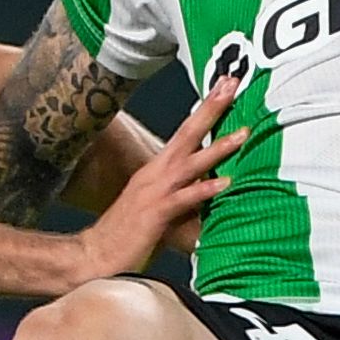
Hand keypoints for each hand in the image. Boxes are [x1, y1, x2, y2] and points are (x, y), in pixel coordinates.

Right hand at [71, 70, 241, 283]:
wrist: (95, 255)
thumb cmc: (128, 233)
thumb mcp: (159, 205)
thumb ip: (184, 193)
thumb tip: (212, 187)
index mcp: (157, 170)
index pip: (185, 132)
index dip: (205, 109)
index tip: (225, 86)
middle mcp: (156, 174)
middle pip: (187, 134)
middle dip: (211, 109)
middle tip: (233, 84)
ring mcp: (154, 192)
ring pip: (190, 163)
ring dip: (218, 148)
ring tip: (244, 133)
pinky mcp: (155, 215)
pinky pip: (183, 199)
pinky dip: (204, 190)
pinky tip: (226, 183)